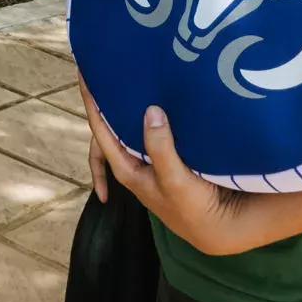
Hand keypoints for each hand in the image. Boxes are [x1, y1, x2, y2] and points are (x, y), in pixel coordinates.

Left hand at [82, 81, 256, 255]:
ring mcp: (150, 159)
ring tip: (129, 85)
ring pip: (130, 128)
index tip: (84, 75)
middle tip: (107, 77)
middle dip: (105, 105)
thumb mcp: (175, 180)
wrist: (217, 226)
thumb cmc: (192, 206)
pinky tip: (157, 102)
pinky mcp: (168, 155)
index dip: (91, 103)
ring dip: (127, 109)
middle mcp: (133, 162)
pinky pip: (151, 129)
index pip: (100, 131)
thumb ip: (161, 148)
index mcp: (127, 169)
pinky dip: (150, 115)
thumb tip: (150, 111)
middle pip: (109, 129)